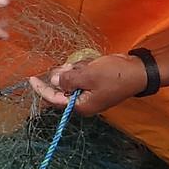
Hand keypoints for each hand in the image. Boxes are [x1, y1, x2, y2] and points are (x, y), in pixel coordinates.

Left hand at [29, 53, 148, 116]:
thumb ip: (68, 79)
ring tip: (91, 65)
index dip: (42, 88)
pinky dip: (86, 67)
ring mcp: (90, 92)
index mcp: (81, 105)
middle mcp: (83, 101)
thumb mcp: (88, 75)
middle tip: (75, 66)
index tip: (31, 78)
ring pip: (73, 78)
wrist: (137, 70)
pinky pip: (83, 74)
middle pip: (63, 87)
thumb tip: (54, 80)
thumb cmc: (114, 75)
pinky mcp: (96, 83)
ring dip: (78, 68)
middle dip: (67, 74)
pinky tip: (95, 63)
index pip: (55, 99)